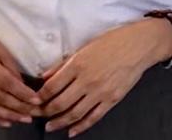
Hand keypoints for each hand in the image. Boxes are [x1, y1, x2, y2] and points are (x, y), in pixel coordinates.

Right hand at [0, 18, 41, 127]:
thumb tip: (23, 89)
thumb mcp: (1, 49)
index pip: (5, 81)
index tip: (35, 100)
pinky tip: (5, 121)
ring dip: (6, 116)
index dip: (22, 93)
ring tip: (21, 118)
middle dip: (17, 107)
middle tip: (31, 114)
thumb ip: (11, 68)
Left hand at [39, 19, 171, 136]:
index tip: (33, 101)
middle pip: (60, 103)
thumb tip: (45, 75)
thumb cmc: (112, 41)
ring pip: (74, 114)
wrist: (138, 45)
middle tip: (37, 116)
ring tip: (50, 126)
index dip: (40, 97)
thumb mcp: (85, 47)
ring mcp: (100, 92)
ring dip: (59, 122)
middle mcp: (87, 80)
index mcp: (78, 64)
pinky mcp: (111, 100)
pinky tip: (71, 131)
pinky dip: (80, 127)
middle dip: (46, 112)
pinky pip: (93, 117)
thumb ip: (63, 63)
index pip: (52, 86)